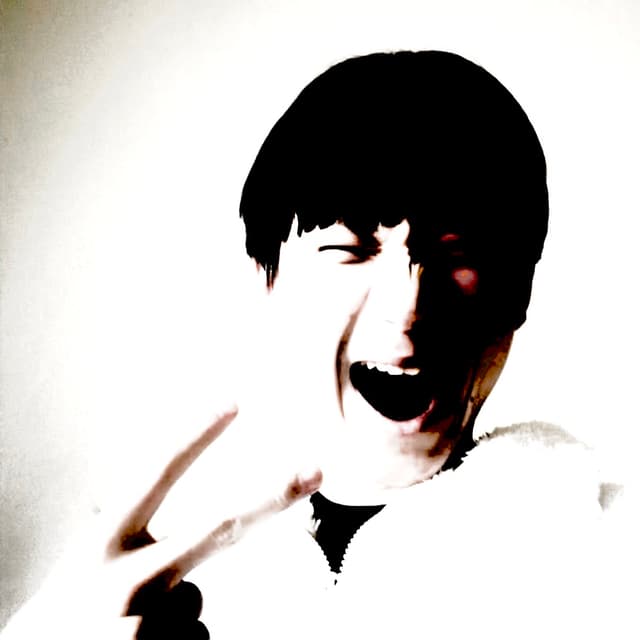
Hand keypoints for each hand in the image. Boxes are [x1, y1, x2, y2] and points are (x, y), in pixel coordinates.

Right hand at [1, 405, 321, 638]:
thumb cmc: (61, 623)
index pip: (155, 475)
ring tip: (121, 634)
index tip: (233, 402)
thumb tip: (204, 552)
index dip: (195, 437)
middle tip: (315, 469)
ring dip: (174, 617)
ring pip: (197, 603)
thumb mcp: (85, 573)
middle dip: (272, 496)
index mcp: (102, 544)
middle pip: (219, 526)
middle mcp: (127, 575)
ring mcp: (143, 619)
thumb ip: (135, 552)